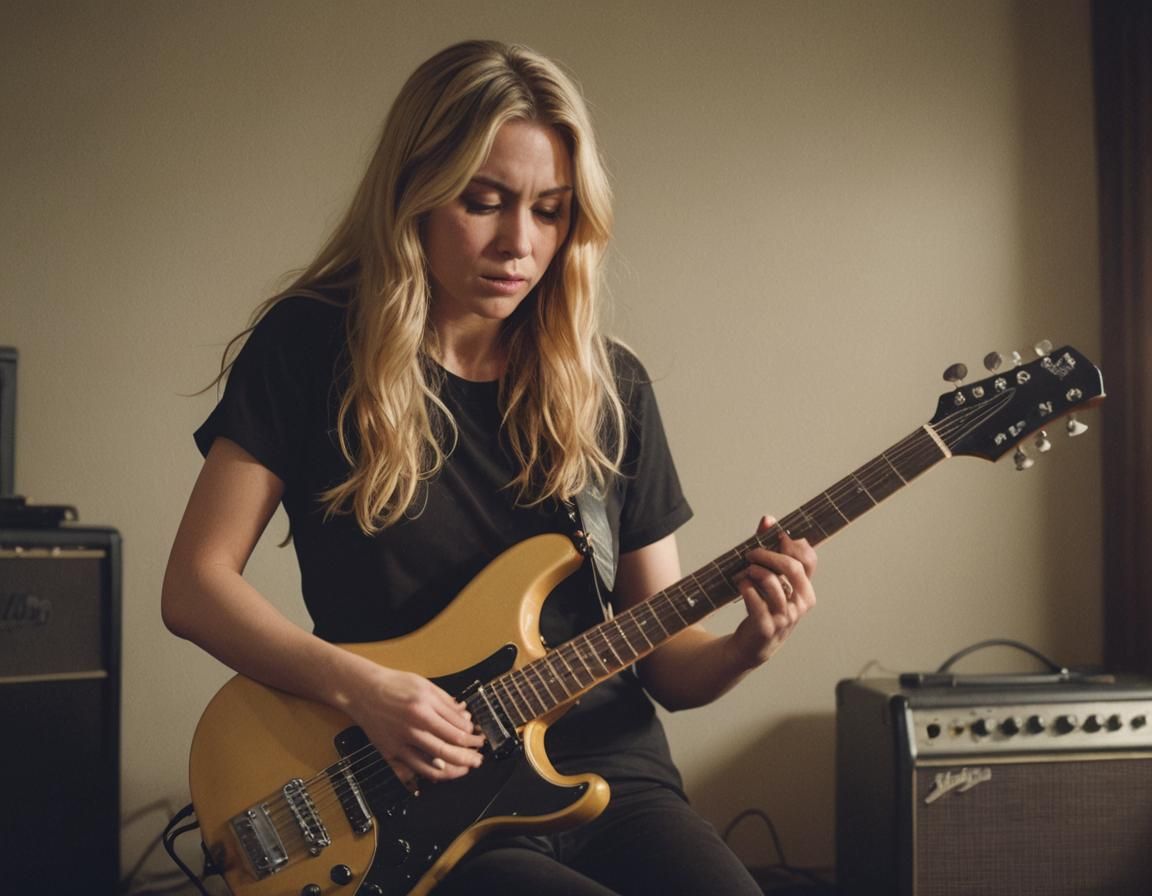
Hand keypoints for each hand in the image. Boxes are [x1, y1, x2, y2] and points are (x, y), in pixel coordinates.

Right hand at [345, 664, 484, 788]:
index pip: (457, 727)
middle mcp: (414, 725)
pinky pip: (414, 769)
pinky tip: (441, 772)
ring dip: (454, 768)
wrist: (362, 691)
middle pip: (449, 747)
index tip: (478, 737)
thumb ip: (446, 702)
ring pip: (434, 763)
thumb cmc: (393, 685)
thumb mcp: (425, 685)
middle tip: (479, 758)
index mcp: (424, 706)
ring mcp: (401, 741)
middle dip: (469, 755)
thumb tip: (464, 716)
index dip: (472, 735)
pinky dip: (430, 773)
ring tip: (466, 768)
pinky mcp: (390, 752)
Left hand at [727, 515, 816, 667]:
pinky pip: (754, 598)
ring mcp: (785, 617)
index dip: (792, 542)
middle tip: (751, 553)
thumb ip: (770, 549)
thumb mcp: (771, 580)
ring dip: (753, 570)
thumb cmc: (764, 607)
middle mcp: (801, 604)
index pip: (809, 559)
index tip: (776, 535)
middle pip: (791, 566)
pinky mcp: (766, 626)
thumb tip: (768, 520)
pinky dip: (744, 587)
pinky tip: (740, 586)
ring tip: (745, 572)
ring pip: (770, 580)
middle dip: (767, 554)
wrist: (752, 645)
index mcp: (806, 590)